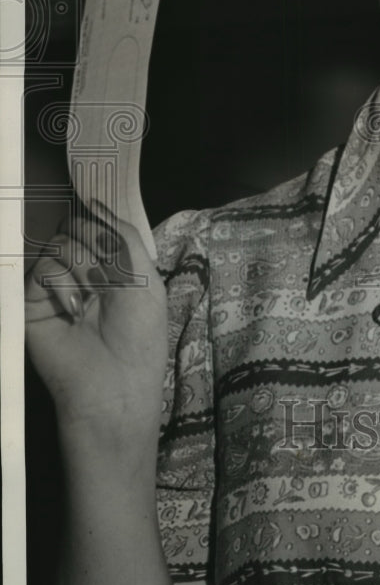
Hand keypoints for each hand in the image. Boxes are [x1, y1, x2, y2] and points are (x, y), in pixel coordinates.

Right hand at [25, 203, 167, 446]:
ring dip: (84, 268)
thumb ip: (122, 235)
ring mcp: (54, 284)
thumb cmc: (138, 334)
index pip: (98, 223)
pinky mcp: (30, 301)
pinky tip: (74, 311)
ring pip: (61, 243)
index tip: (106, 220)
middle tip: (107, 280)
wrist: (112, 383)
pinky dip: (63, 284)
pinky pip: (43, 267)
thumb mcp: (144, 277)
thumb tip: (93, 201)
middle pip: (78, 226)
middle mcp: (81, 270)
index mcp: (111, 264)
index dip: (101, 220)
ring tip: (92, 301)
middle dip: (98, 246)